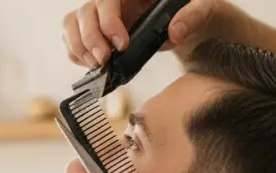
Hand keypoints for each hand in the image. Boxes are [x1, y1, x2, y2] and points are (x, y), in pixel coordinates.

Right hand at [62, 0, 222, 68]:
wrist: (195, 28)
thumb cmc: (197, 13)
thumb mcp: (203, 10)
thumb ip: (193, 16)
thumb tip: (175, 31)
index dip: (108, 21)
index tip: (122, 44)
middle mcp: (114, 1)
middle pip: (84, 13)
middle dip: (89, 39)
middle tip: (104, 60)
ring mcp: (103, 17)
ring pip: (72, 24)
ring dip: (78, 48)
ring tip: (98, 64)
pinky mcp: (98, 34)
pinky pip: (73, 40)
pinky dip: (76, 54)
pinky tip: (92, 64)